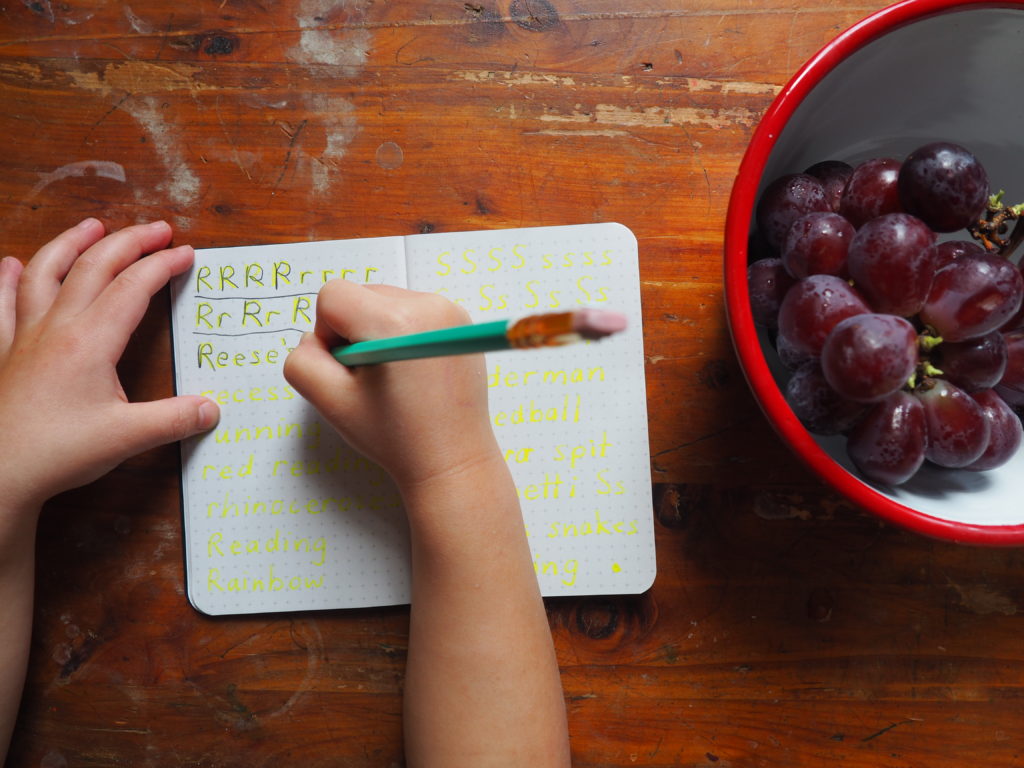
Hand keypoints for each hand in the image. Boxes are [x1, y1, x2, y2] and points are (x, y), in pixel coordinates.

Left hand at [0, 219, 218, 514]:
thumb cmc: (58, 453)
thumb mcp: (128, 437)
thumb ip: (175, 420)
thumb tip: (213, 408)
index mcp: (91, 341)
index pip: (133, 288)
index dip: (163, 266)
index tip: (187, 254)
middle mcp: (57, 328)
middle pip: (94, 267)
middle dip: (130, 242)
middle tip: (159, 230)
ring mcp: (26, 337)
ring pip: (46, 272)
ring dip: (72, 243)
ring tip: (92, 226)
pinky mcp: (7, 354)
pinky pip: (4, 305)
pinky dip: (8, 280)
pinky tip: (10, 265)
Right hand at [283, 280, 499, 490]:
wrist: (452, 459)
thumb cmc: (397, 437)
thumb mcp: (332, 403)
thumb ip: (303, 362)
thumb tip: (313, 337)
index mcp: (394, 322)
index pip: (333, 296)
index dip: (328, 334)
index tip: (350, 369)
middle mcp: (427, 305)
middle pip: (360, 295)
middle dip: (354, 332)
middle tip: (373, 379)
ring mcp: (448, 310)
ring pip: (384, 301)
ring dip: (377, 332)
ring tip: (396, 378)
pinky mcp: (459, 318)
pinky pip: (411, 309)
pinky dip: (402, 333)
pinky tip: (414, 372)